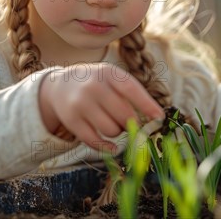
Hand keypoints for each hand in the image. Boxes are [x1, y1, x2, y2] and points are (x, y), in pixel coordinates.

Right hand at [38, 62, 164, 151]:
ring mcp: (81, 104)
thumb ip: (131, 93)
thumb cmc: (97, 83)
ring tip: (113, 124)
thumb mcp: (112, 78)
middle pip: (124, 115)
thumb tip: (155, 118)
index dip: (147, 105)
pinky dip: (107, 147)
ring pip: (111, 130)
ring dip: (118, 132)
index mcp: (108, 73)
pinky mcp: (71, 121)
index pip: (131, 89)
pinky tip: (112, 147)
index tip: (159, 118)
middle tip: (131, 122)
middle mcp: (93, 86)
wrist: (60, 85)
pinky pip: (94, 141)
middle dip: (133, 123)